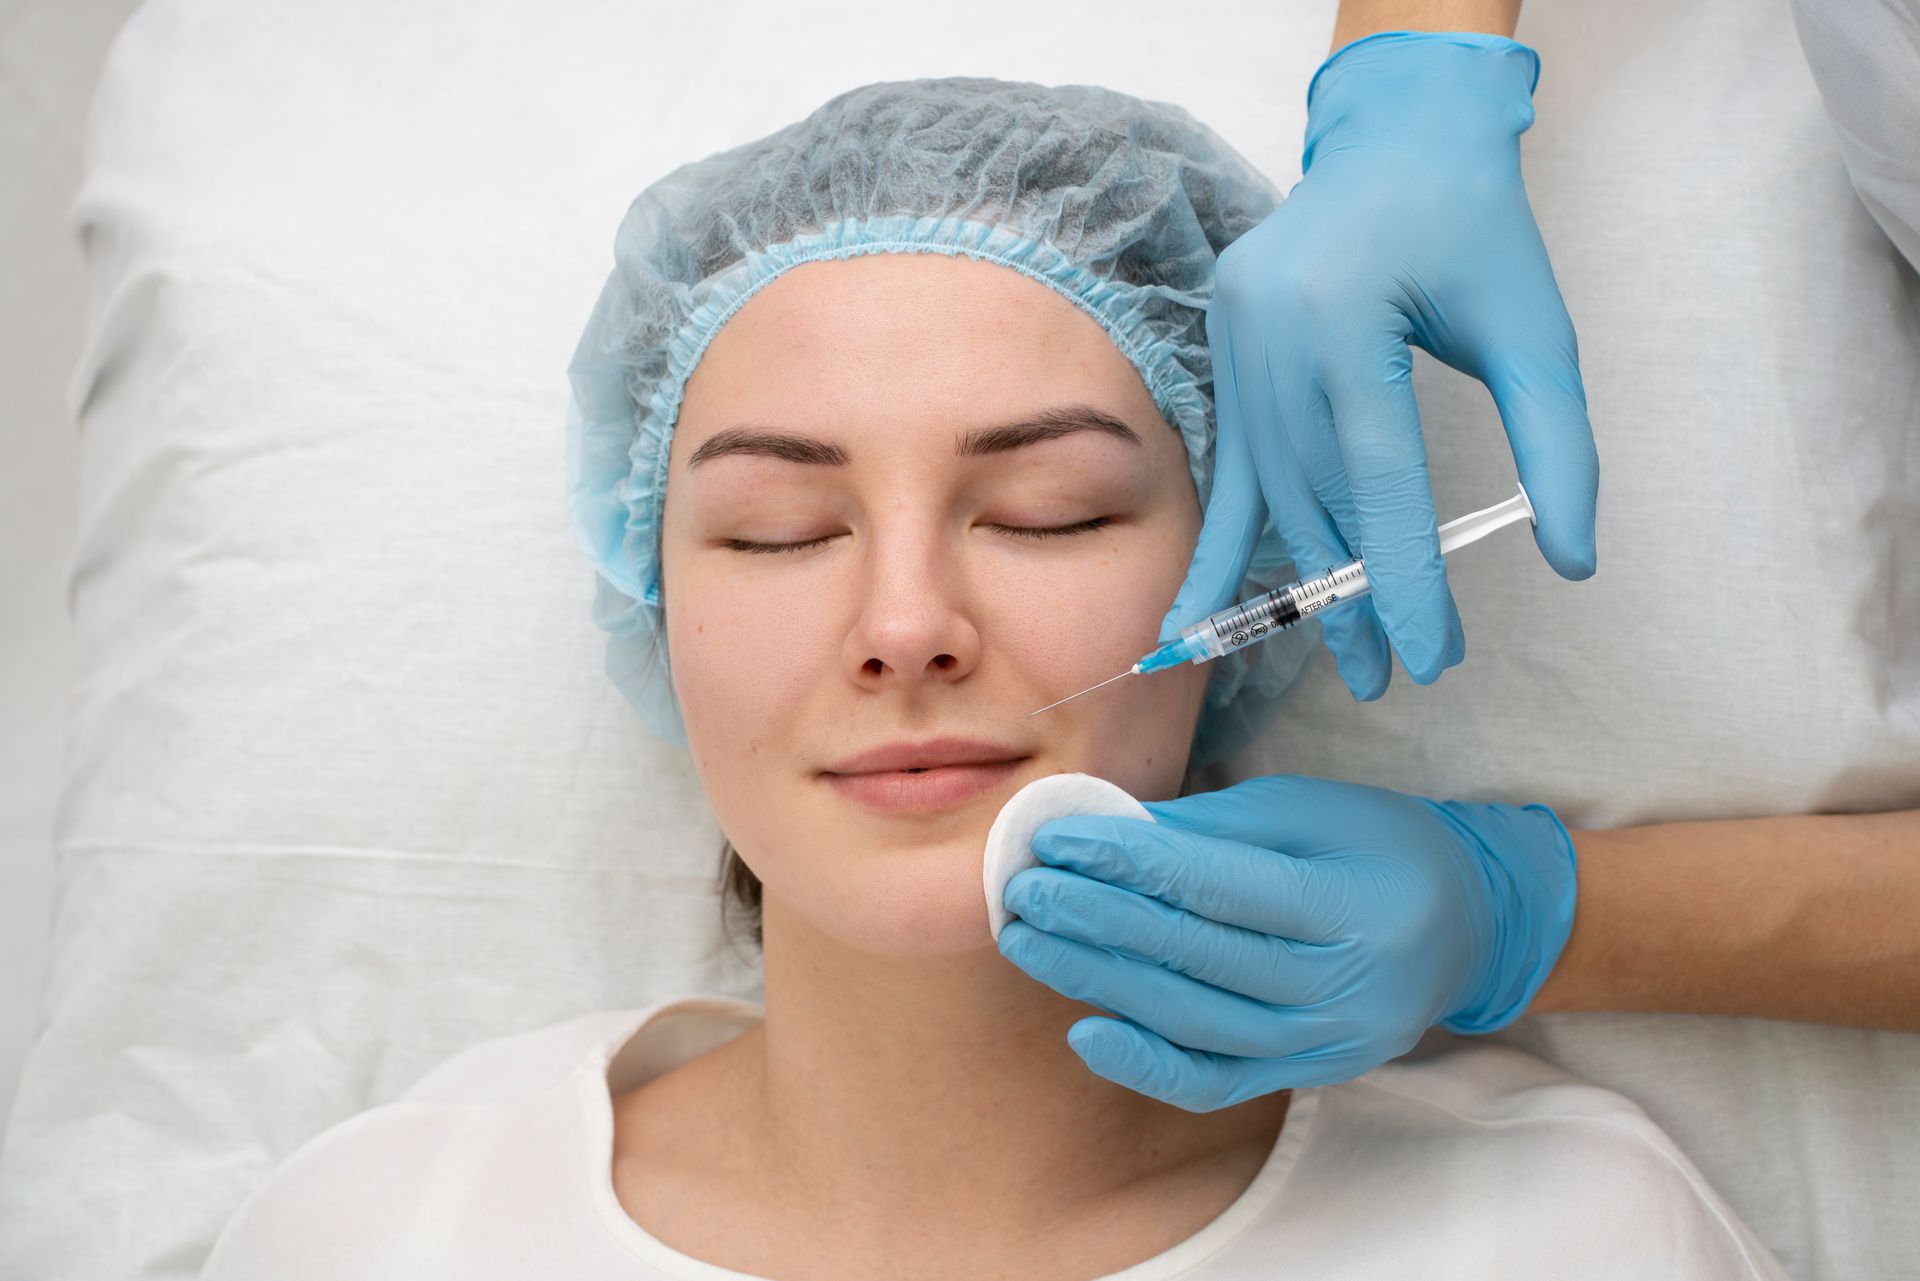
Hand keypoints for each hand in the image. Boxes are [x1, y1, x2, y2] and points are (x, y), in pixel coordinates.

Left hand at [995, 773, 1577, 1110]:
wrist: (1470, 924)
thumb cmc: (1382, 847)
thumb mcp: (1310, 808)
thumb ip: (1210, 826)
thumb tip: (1108, 833)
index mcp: (1348, 900)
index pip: (1214, 886)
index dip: (1124, 864)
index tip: (1053, 841)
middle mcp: (1340, 983)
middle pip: (1194, 954)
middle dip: (1094, 920)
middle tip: (1021, 889)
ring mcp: (1324, 1039)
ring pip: (1191, 1019)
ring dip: (1097, 980)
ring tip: (1029, 942)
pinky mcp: (1308, 1072)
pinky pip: (1215, 1081)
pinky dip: (1146, 1061)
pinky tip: (1086, 1029)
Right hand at [1162, 31, 1598, 699]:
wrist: (1397, 138)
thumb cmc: (1474, 226)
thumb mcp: (1534, 330)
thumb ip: (1557, 445)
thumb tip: (1573, 559)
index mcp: (1347, 310)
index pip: (1380, 474)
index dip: (1405, 575)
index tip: (1430, 656)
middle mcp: (1273, 327)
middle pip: (1316, 491)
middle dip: (1354, 590)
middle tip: (1386, 676)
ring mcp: (1235, 336)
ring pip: (1272, 487)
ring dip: (1301, 578)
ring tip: (1339, 658)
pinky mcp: (1223, 348)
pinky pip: (1233, 466)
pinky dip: (1222, 545)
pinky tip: (1192, 620)